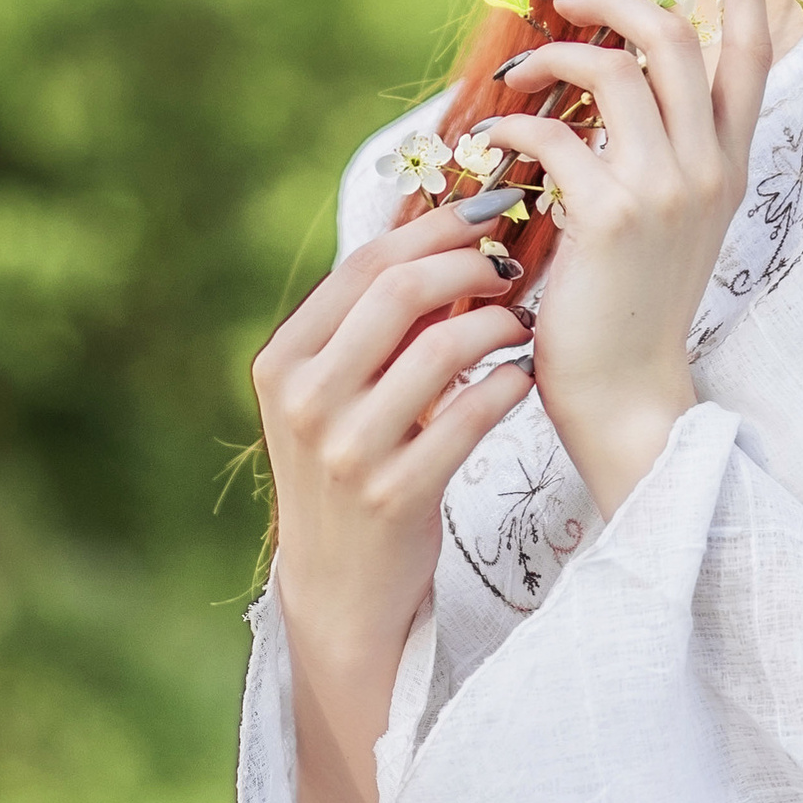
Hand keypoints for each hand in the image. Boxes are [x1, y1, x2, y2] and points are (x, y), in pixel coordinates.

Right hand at [254, 208, 536, 699]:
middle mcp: (304, 401)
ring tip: (520, 323)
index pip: (362, 265)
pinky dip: (506, 385)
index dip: (433, 228)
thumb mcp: (330, 396)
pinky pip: (470, 416)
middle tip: (511, 268)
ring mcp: (347, 450)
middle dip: (469, 266)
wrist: (339, 589)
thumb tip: (443, 235)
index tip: (487, 213)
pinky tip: (520, 378)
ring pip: (440, 348)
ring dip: (496, 324)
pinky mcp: (396, 494)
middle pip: (399, 291)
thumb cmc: (349, 470)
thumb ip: (367, 328)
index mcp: (281, 362)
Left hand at [469, 0, 771, 517]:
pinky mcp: (611, 215)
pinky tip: (486, 146)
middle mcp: (708, 167)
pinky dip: (511, 127)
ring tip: (513, 83)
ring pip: (614, 68)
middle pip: (675, 36)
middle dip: (611, 0)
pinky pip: (555, 131)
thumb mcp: (668, 223)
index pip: (755, 51)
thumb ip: (656, 152)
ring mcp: (666, 189)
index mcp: (729, 164)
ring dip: (552, 57)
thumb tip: (609, 80)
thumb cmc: (631, 313)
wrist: (629, 400)